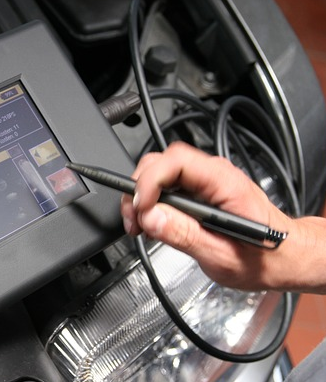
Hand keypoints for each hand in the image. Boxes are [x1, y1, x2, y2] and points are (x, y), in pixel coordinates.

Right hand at [121, 142, 325, 292]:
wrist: (285, 258)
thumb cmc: (264, 258)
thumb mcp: (222, 256)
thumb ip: (184, 235)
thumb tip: (151, 216)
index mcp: (225, 183)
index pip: (176, 161)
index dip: (150, 181)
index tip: (140, 208)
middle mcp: (214, 175)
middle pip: (162, 162)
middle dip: (139, 189)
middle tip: (134, 220)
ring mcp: (206, 180)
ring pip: (160, 172)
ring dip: (142, 197)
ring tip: (140, 225)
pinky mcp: (199, 190)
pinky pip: (167, 185)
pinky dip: (152, 202)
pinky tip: (151, 223)